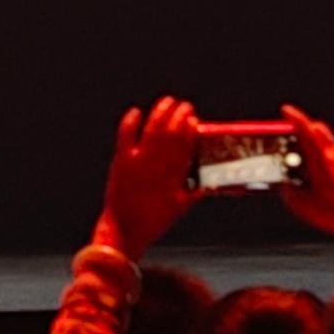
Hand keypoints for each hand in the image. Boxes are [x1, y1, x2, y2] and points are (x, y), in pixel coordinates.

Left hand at [94, 99, 201, 262]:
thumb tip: (211, 182)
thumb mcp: (180, 207)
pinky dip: (131, 122)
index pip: (186, 143)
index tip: (194, 119)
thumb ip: (196, 191)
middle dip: (180, 115)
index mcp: (174, 174)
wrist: (125, 231)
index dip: (191, 128)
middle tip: (185, 106)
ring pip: (153, 128)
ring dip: (161, 112)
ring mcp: (139, 161)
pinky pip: (126, 135)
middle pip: (172, 131)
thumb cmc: (154, 221)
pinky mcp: (122, 161)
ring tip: (168, 101)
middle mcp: (158, 164)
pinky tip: (136, 111)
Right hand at [276, 108, 333, 267]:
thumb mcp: (303, 207)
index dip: (294, 118)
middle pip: (320, 132)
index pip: (306, 130)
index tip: (286, 110)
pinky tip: (325, 182)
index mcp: (323, 161)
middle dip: (305, 130)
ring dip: (316, 151)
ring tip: (306, 169)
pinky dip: (328, 164)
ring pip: (329, 147)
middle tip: (293, 135)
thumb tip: (284, 187)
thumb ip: (289, 193)